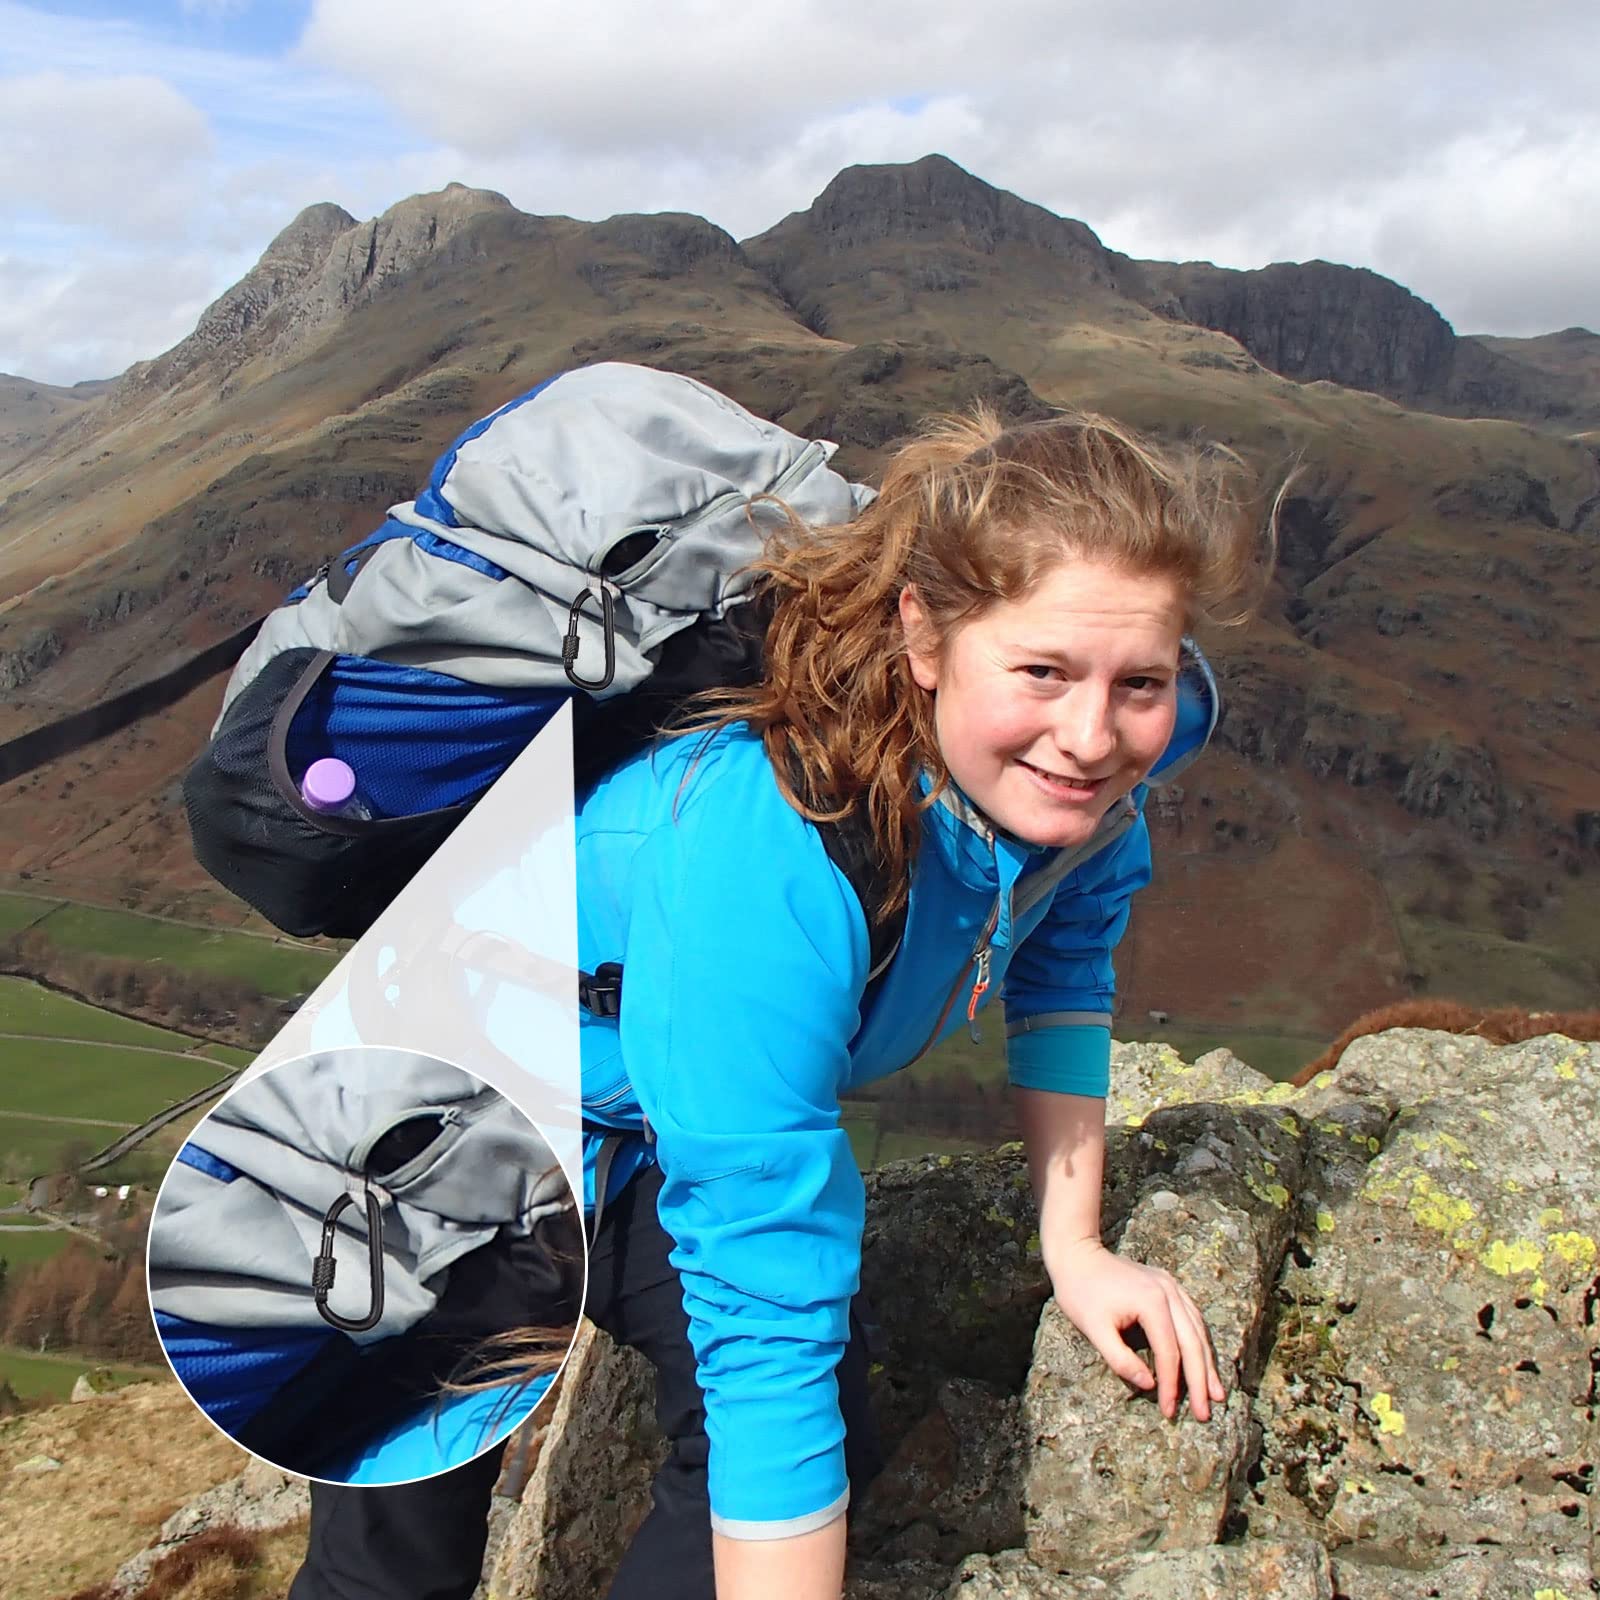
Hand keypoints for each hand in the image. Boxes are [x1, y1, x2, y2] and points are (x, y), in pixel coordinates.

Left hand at [1046, 1237, 1226, 1421]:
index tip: (1169, 1411)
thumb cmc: (1080, 1292)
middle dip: (1199, 1382)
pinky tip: (1204, 1360)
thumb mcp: (1093, 1329)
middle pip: (1192, 1343)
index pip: (1169, 1353)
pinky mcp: (1168, 1284)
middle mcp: (1168, 1292)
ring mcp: (1171, 1286)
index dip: (1171, 1385)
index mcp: (1151, 1302)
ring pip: (1198, 1330)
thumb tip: (1150, 1386)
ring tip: (1216, 1394)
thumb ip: (1120, 1359)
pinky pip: (1192, 1317)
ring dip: (1207, 1364)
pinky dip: (1200, 1341)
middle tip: (1204, 1413)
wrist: (1077, 1254)